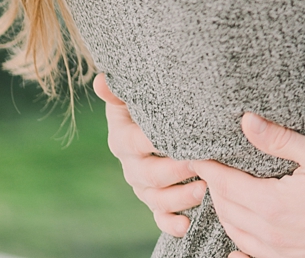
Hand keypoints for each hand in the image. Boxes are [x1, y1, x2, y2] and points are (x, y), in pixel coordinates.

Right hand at [93, 74, 203, 236]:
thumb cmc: (146, 108)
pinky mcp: (156, 202)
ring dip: (179, 198)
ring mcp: (143, 187)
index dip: (156, 141)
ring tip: (203, 190)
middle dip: (175, 172)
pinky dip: (171, 224)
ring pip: (157, 198)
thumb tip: (101, 79)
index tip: (181, 136)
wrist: (151, 130)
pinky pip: (160, 218)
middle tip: (201, 164)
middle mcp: (132, 167)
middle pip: (150, 175)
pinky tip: (186, 225)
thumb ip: (119, 92)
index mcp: (124, 140)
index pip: (137, 142)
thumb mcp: (133, 98)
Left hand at [193, 113, 304, 257]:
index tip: (197, 152)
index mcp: (272, 204)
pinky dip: (238, 245)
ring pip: (235, 232)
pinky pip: (252, 255)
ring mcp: (280, 251)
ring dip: (223, 211)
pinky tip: (235, 245)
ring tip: (221, 190)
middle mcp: (269, 233)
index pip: (224, 183)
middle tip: (207, 166)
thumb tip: (246, 121)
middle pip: (225, 208)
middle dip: (212, 186)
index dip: (208, 166)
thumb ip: (281, 140)